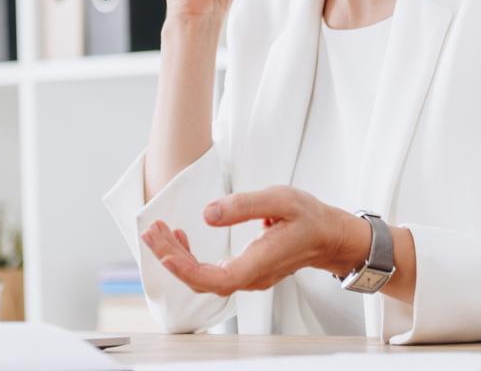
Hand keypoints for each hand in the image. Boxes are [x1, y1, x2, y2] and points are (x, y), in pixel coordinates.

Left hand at [139, 186, 366, 294]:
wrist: (329, 236)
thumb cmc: (309, 217)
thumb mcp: (280, 199)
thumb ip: (244, 205)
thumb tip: (208, 215)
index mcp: (260, 262)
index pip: (217, 280)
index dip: (187, 271)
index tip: (164, 255)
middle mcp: (251, 277)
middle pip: (202, 280)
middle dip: (171, 257)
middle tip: (151, 231)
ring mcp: (247, 277)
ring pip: (203, 277)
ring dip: (177, 257)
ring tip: (159, 232)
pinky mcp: (244, 272)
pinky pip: (210, 272)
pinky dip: (190, 257)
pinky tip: (181, 237)